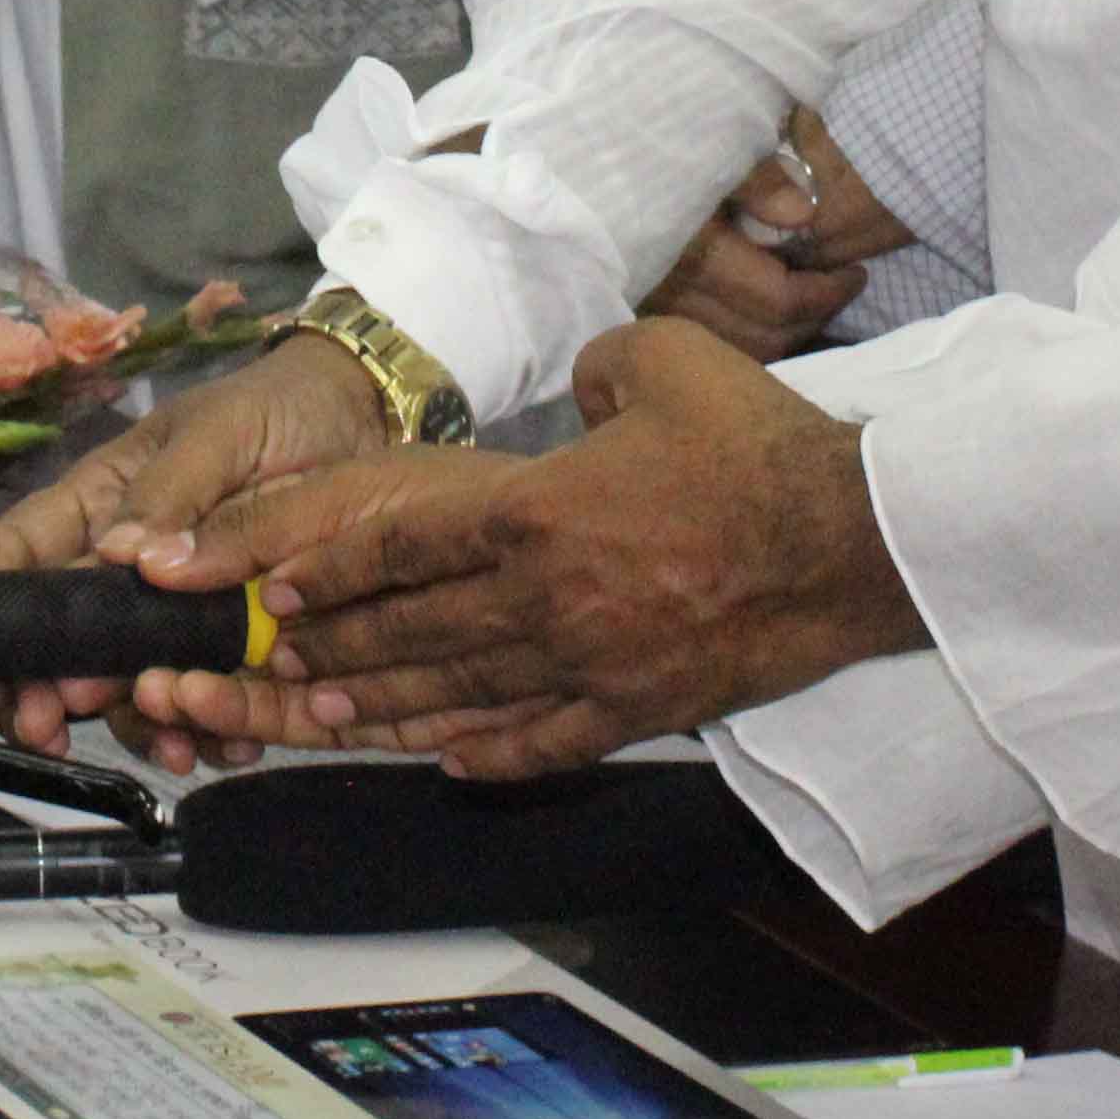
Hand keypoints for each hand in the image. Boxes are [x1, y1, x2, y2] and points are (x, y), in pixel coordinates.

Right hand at [0, 339, 391, 766]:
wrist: (365, 424)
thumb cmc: (274, 411)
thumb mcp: (219, 435)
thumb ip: (170, 492)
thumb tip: (118, 556)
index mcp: (100, 505)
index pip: (26, 555)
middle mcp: (125, 570)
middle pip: (67, 637)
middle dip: (51, 689)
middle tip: (50, 727)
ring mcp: (178, 613)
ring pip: (133, 680)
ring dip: (140, 722)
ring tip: (170, 746)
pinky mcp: (234, 645)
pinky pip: (207, 697)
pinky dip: (213, 727)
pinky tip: (233, 743)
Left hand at [145, 319, 928, 775]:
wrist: (852, 541)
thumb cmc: (756, 443)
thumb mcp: (664, 360)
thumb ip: (596, 367)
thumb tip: (579, 384)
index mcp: (539, 512)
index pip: (403, 545)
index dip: (327, 568)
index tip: (269, 587)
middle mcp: (549, 597)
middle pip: (413, 630)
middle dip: (329, 650)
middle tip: (267, 664)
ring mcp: (591, 663)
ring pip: (462, 693)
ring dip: (383, 707)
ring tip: (319, 719)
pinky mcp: (639, 707)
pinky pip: (546, 741)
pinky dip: (489, 752)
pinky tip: (446, 758)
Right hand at [643, 112, 915, 358]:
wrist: (586, 164)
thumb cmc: (655, 147)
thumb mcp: (710, 146)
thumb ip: (758, 178)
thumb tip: (804, 216)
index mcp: (695, 253)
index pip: (778, 300)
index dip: (826, 293)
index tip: (855, 272)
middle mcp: (673, 295)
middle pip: (764, 336)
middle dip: (813, 317)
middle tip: (840, 286)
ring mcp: (656, 312)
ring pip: (740, 349)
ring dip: (785, 332)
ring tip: (811, 299)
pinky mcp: (646, 314)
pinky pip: (713, 343)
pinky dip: (750, 335)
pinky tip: (766, 308)